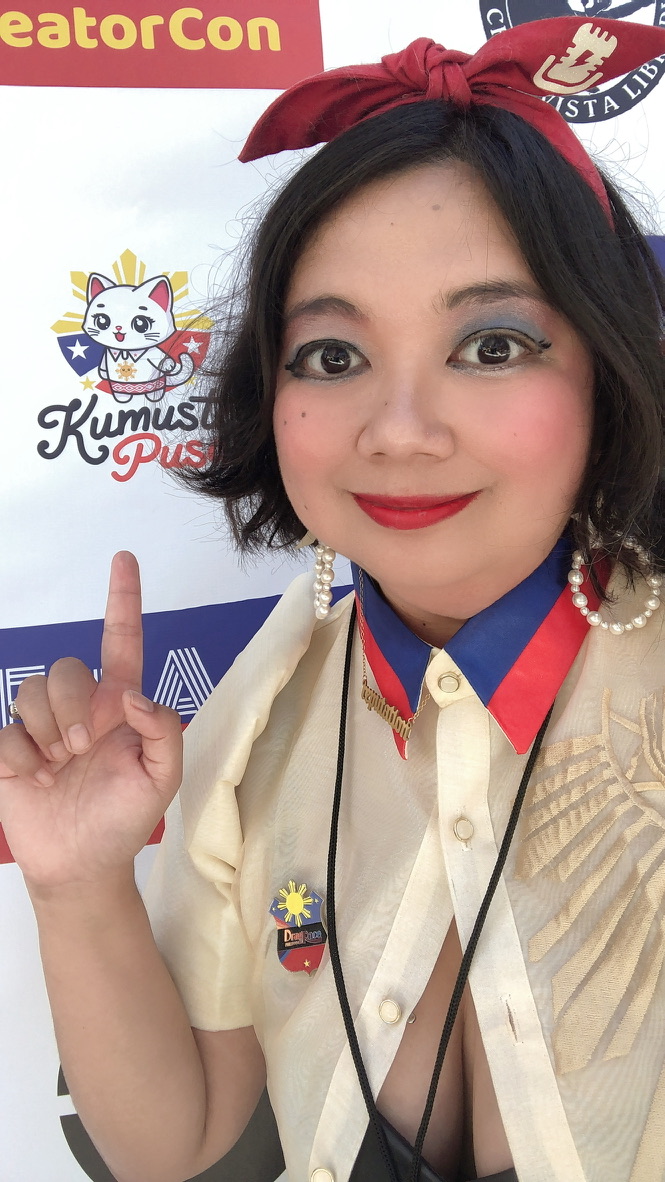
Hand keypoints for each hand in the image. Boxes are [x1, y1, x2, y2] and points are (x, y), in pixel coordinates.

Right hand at [0, 553, 182, 888]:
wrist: (80, 865)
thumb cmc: (124, 819)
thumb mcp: (161, 777)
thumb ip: (162, 730)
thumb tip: (131, 694)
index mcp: (118, 706)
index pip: (122, 641)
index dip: (123, 599)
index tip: (124, 558)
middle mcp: (80, 708)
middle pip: (65, 668)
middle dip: (71, 707)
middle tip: (81, 750)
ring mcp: (41, 727)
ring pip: (31, 692)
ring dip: (45, 733)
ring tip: (59, 767)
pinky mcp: (10, 750)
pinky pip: (6, 732)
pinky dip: (20, 759)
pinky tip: (36, 780)